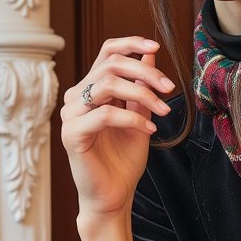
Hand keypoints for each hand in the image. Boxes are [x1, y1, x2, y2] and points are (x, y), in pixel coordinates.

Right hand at [61, 37, 174, 219]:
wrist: (113, 196)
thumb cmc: (122, 161)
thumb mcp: (139, 117)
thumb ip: (141, 88)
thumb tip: (150, 54)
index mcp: (90, 90)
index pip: (106, 53)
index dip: (130, 44)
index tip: (156, 47)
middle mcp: (76, 98)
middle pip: (111, 65)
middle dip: (146, 73)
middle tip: (169, 90)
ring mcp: (71, 115)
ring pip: (108, 85)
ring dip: (142, 95)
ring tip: (163, 113)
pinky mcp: (72, 134)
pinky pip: (105, 115)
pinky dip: (132, 119)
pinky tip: (149, 131)